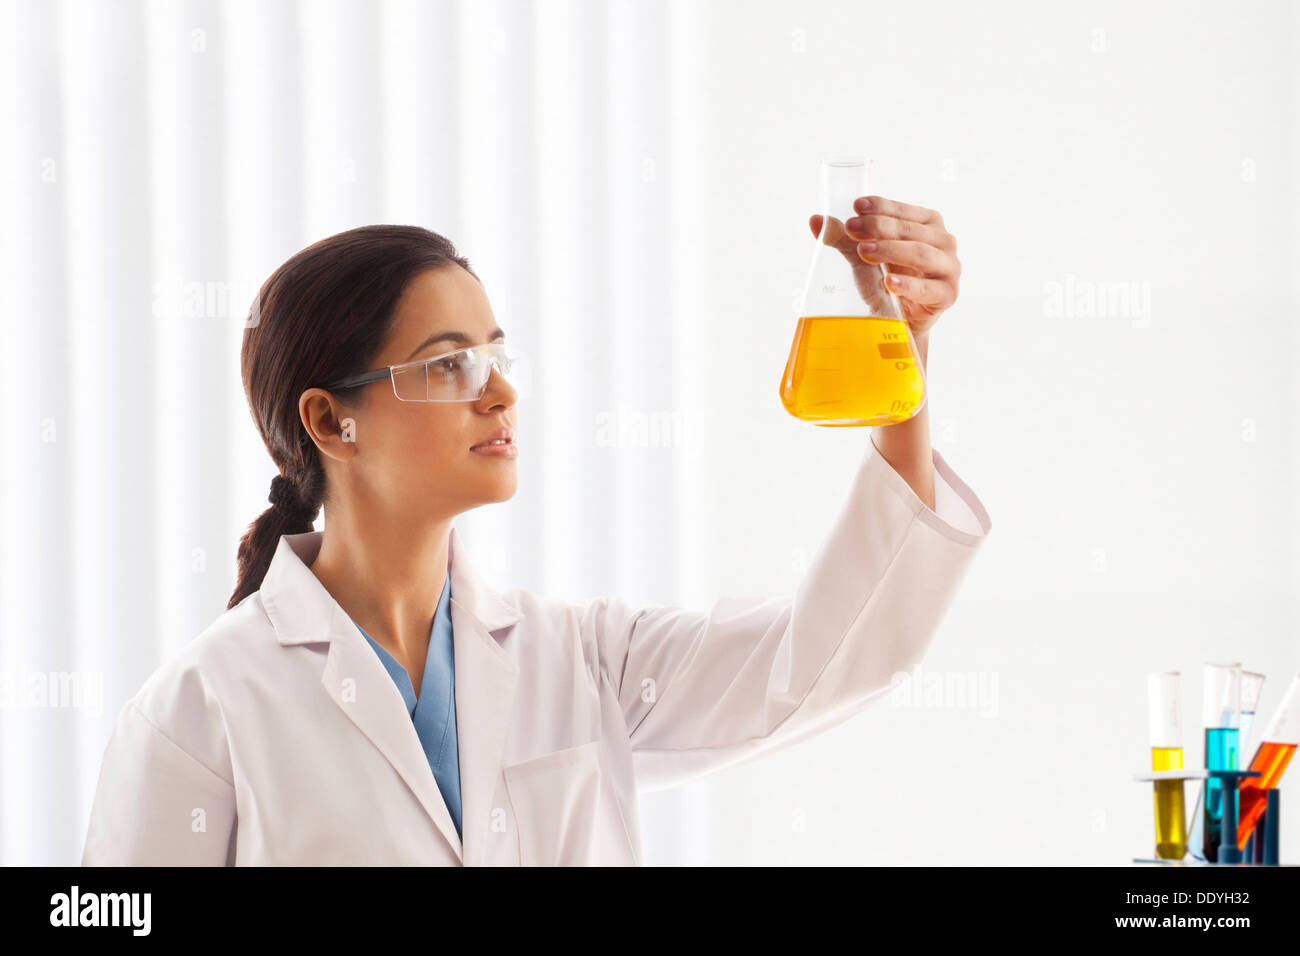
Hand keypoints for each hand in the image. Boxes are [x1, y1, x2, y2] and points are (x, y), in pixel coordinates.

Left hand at [808, 196, 959, 338]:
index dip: (880, 207)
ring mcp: (949, 268)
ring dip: (891, 250)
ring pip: (921, 254)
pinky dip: (907, 285)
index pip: (903, 210)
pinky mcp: (947, 295)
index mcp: (927, 224)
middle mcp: (943, 241)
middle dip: (879, 227)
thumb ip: (842, 238)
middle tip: (852, 228)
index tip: (856, 206)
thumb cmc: (884, 283)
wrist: (898, 323)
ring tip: (864, 251)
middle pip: (910, 230)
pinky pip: (928, 289)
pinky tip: (888, 283)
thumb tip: (815, 220)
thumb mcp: (862, 257)